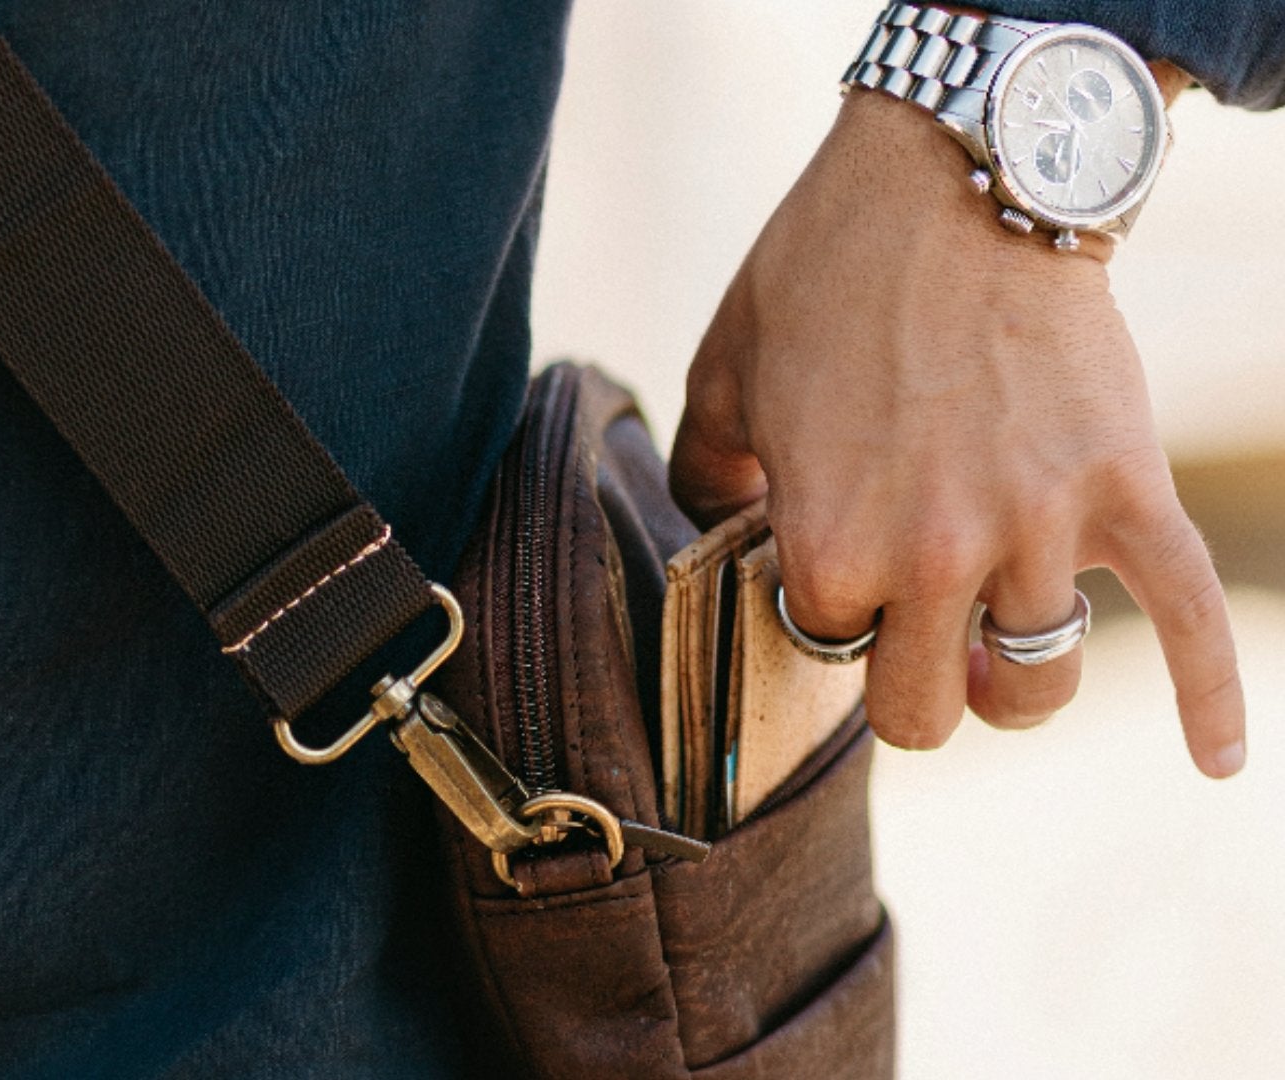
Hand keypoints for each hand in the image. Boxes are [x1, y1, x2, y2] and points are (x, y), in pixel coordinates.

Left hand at [668, 88, 1245, 777]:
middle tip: (914, 645)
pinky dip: (1210, 698)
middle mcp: (932, 557)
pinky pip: (1191, 615)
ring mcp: (1038, 529)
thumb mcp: (726, 372)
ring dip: (1016, 681)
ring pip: (1039, 684)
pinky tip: (1215, 758)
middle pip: (926, 708)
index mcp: (827, 543)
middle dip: (915, 686)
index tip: (839, 580)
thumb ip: (709, 472)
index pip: (826, 649)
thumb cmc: (825, 269)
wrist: (957, 176)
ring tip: (998, 652)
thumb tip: (712, 525)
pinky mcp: (1127, 489)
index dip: (830, 618)